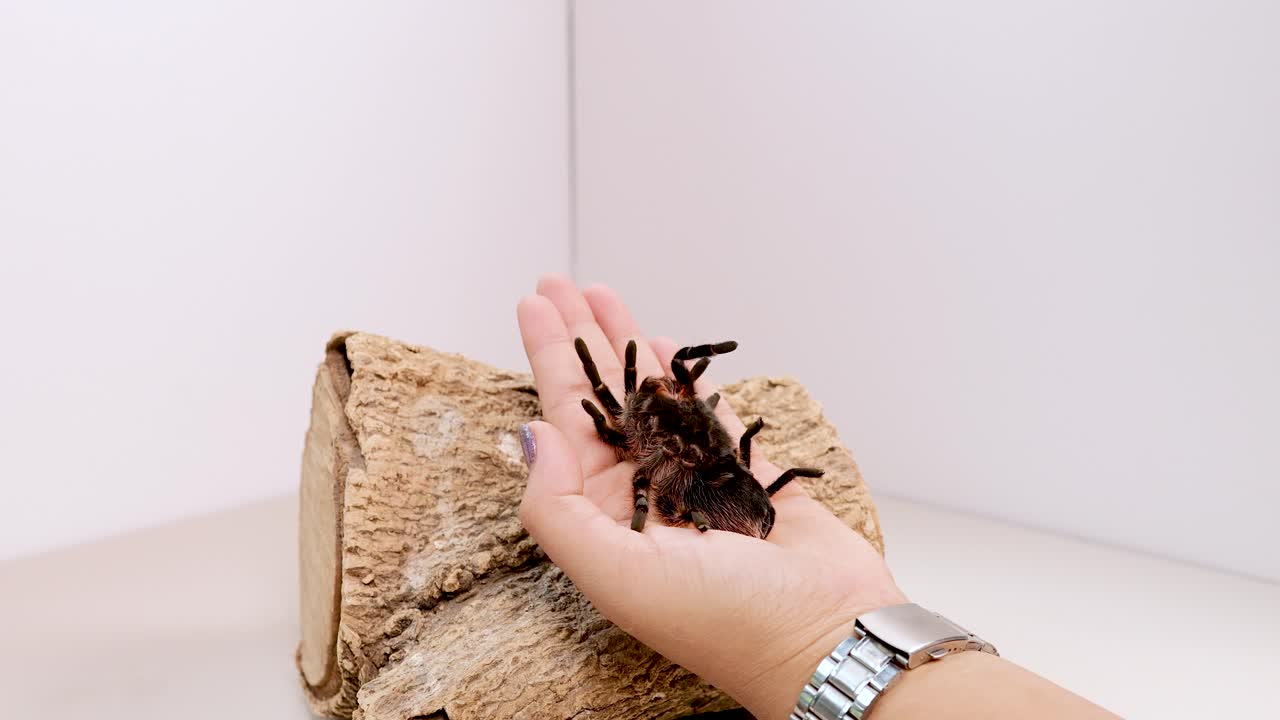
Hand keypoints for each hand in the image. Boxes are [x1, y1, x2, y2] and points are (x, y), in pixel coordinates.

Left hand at [515, 275, 905, 718]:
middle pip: (600, 399)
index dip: (549, 361)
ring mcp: (696, 479)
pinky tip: (661, 348)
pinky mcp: (746, 472)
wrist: (827, 636)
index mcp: (606, 518)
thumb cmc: (724, 621)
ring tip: (602, 295)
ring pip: (651, 396)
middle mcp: (646, 494)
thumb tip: (532, 433)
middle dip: (579, 340)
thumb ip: (559, 508)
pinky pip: (707, 413)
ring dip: (625, 346)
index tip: (533, 306)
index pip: (566, 424)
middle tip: (557, 282)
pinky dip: (684, 379)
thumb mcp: (617, 575)